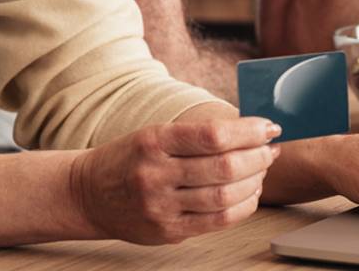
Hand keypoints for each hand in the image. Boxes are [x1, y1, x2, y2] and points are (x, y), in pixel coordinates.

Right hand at [69, 117, 280, 243]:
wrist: (87, 194)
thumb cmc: (129, 158)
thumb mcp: (155, 134)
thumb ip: (197, 134)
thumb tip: (250, 130)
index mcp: (154, 141)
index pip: (213, 135)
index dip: (249, 131)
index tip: (269, 127)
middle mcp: (156, 175)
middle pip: (224, 167)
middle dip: (258, 157)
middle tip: (271, 149)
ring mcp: (161, 207)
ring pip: (224, 197)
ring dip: (254, 181)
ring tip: (262, 170)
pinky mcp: (167, 232)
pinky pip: (217, 222)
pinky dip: (243, 206)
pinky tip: (250, 193)